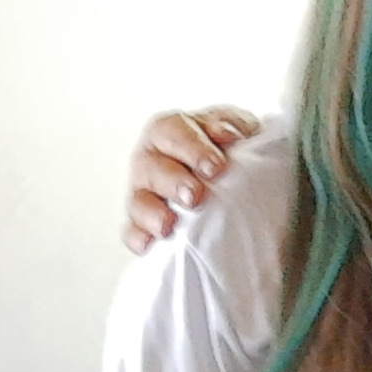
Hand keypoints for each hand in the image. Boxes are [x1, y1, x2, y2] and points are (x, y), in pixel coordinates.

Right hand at [126, 107, 261, 252]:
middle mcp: (150, 159)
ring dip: (152, 213)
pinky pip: (131, 232)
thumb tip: (228, 134)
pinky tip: (149, 245)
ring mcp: (143, 192)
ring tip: (168, 225)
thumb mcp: (239, 131)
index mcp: (170, 131)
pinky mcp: (142, 224)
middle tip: (194, 197)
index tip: (215, 167)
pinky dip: (138, 238)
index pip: (172, 131)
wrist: (236, 180)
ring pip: (138, 200)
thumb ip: (234, 126)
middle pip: (150, 167)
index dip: (191, 148)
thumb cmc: (231, 150)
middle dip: (172, 182)